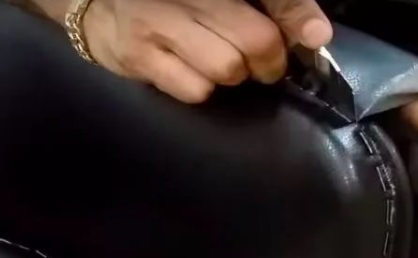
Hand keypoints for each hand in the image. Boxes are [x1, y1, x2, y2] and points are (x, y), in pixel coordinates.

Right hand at [80, 0, 331, 102]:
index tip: (314, 40)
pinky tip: (194, 72)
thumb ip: (277, 4)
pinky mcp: (141, 57)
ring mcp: (160, 24)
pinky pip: (195, 90)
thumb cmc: (175, 0)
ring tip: (224, 63)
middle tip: (263, 62)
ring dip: (235, 75)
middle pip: (255, 41)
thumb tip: (317, 35)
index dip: (298, 19)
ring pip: (227, 69)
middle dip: (270, 61)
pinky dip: (204, 88)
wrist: (100, 4)